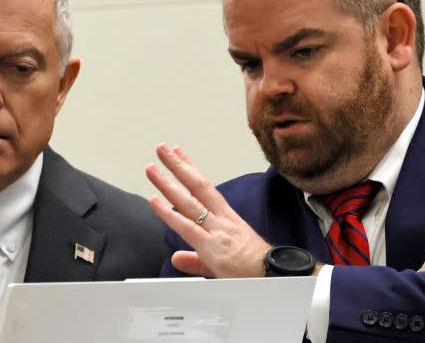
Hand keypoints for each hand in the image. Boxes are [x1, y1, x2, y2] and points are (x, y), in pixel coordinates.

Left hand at [146, 143, 271, 277]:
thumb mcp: (220, 260)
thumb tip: (177, 258)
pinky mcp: (211, 245)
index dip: (190, 168)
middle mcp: (220, 218)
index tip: (178, 153)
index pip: (205, 187)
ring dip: (167, 183)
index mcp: (226, 217)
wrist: (272, 276)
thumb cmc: (253, 268)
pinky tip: (155, 201)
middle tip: (162, 148)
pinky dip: (169, 213)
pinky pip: (186, 226)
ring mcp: (216, 230)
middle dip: (178, 165)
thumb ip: (194, 259)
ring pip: (188, 201)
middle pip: (196, 185)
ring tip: (152, 168)